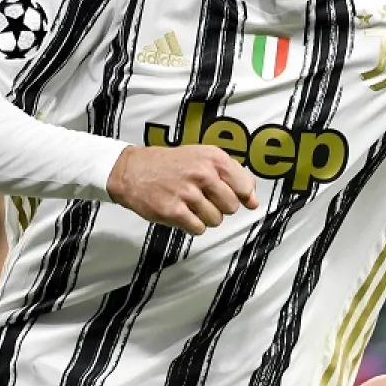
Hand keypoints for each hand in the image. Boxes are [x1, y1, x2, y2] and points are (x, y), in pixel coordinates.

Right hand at [106, 145, 259, 235]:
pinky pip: (199, 228)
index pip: (244, 186)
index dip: (243, 196)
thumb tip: (254, 200)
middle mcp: (202, 174)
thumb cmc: (171, 164)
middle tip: (204, 199)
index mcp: (213, 158)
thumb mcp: (203, 157)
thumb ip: (232, 175)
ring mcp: (187, 193)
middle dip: (221, 207)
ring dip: (206, 217)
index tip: (239, 198)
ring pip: (216, 220)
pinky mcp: (173, 211)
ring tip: (191, 205)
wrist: (132, 170)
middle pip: (232, 206)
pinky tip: (183, 213)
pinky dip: (193, 225)